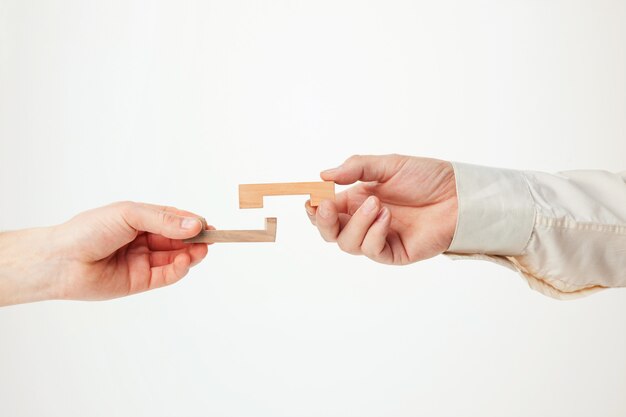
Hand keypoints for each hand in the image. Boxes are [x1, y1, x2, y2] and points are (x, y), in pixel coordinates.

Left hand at [0, 202, 210, 305]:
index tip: (207, 223)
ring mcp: (142, 262)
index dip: (191, 221)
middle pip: (178, 239)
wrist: (61, 260)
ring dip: (191, 253)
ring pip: (175, 257)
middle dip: (196, 238)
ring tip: (202, 249)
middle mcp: (143, 240)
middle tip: (212, 236)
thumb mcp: (129, 215)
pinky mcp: (140, 282)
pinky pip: (166, 275)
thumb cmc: (88, 230)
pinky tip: (185, 261)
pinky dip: (179, 269)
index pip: (173, 219)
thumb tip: (195, 225)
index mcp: (140, 220)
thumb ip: (163, 221)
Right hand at [305, 154, 457, 264]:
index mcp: (358, 200)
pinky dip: (374, 233)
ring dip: (357, 223)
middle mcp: (364, 221)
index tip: (311, 198)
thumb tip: (324, 175)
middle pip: (330, 232)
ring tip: (378, 205)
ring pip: (348, 244)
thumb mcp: (389, 164)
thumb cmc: (427, 178)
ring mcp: (378, 238)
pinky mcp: (394, 252)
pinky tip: (387, 218)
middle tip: (326, 206)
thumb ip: (356, 168)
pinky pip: (372, 250)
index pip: (326, 210)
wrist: (458, 195)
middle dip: (323, 222)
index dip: (314, 207)